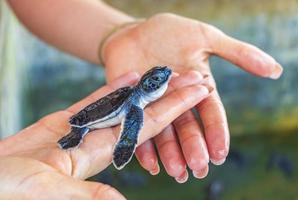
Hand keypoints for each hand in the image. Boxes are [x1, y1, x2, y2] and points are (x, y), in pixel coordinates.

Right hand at [0, 71, 210, 198]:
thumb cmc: (13, 190)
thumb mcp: (50, 192)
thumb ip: (87, 194)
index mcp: (102, 154)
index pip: (149, 127)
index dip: (175, 110)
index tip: (198, 95)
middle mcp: (100, 140)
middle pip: (144, 113)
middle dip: (172, 96)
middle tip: (198, 77)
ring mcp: (84, 129)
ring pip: (123, 104)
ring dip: (147, 89)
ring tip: (170, 72)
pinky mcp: (65, 121)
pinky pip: (94, 101)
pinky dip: (112, 88)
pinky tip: (132, 75)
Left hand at [101, 13, 282, 181]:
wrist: (134, 31)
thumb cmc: (171, 32)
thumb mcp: (206, 38)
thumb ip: (238, 54)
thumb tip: (274, 70)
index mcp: (195, 88)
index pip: (210, 113)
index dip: (216, 132)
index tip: (220, 152)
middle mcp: (175, 101)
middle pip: (187, 127)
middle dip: (193, 147)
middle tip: (200, 167)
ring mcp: (153, 105)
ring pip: (164, 132)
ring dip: (171, 153)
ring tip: (177, 171)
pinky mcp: (132, 105)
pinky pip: (137, 127)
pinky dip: (144, 146)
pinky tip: (151, 163)